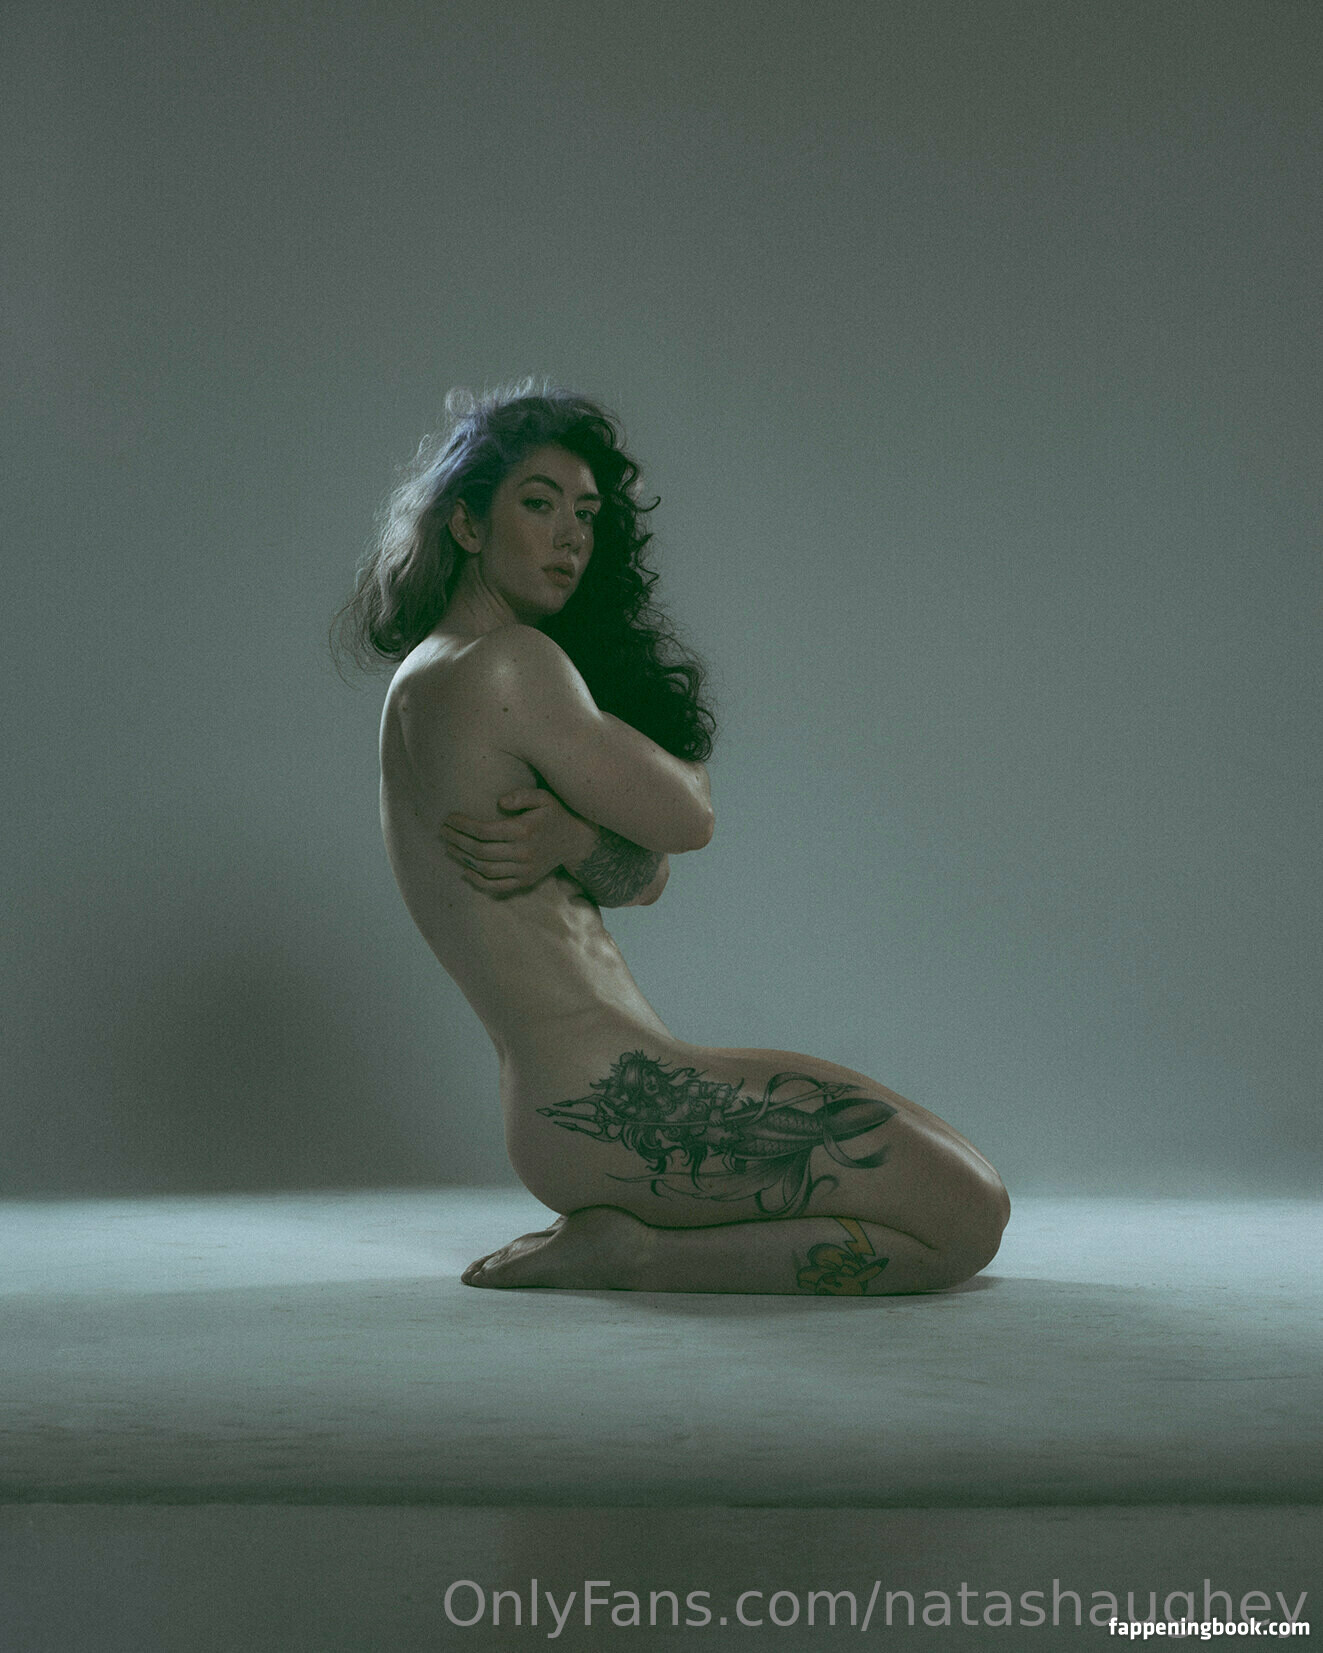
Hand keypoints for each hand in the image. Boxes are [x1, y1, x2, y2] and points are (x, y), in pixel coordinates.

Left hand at [440, 789, 596, 896]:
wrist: (576, 841)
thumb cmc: (556, 814)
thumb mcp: (544, 797)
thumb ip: (522, 795)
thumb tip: (499, 801)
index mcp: (524, 830)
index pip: (484, 831)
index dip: (463, 826)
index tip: (449, 819)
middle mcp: (523, 853)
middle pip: (480, 851)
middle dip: (457, 841)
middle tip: (443, 832)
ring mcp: (524, 870)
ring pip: (485, 869)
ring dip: (463, 859)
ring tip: (449, 848)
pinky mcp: (525, 881)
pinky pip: (497, 886)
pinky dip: (478, 881)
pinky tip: (465, 870)